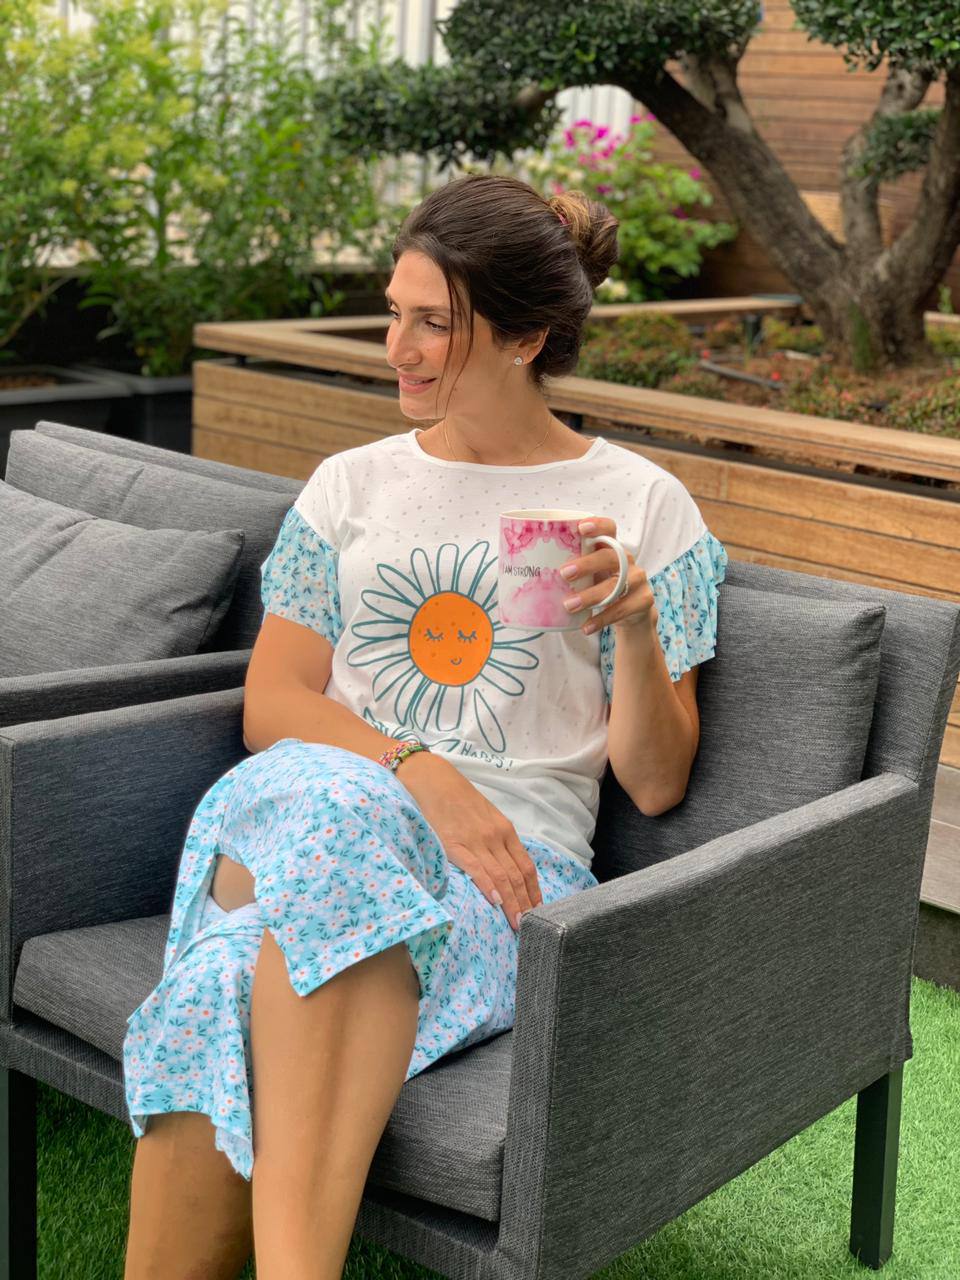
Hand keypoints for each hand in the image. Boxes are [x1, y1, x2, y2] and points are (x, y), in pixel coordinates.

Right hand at [394, 752, 542, 932]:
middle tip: (532, 925)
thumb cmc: (458, 800)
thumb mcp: (485, 817)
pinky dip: (488, 885)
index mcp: (505, 830)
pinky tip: (495, 900)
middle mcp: (496, 836)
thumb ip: (496, 840)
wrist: (434, 780)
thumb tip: (504, 868)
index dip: (534, 890)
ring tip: (517, 922)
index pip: (526, 866)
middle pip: (517, 875)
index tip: (538, 910)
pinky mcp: (455, 844)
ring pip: (501, 876)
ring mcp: (477, 840)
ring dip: (511, 902)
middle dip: (525, 903)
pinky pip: (476, 868)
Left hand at [560, 517, 656, 636]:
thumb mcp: (590, 575)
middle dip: (587, 564)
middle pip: (611, 557)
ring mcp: (638, 580)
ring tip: (569, 605)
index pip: (610, 528)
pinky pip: (622, 609)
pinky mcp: (643, 600)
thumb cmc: (603, 587)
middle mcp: (627, 561)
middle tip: (564, 574)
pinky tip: (586, 626)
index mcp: (612, 548)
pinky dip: (602, 619)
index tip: (581, 528)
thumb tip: (525, 570)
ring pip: (616, 585)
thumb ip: (571, 569)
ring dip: (591, 596)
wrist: (633, 613)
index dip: (598, 525)